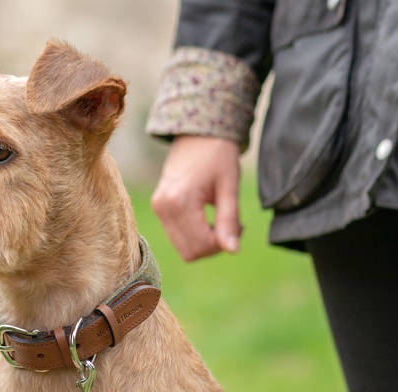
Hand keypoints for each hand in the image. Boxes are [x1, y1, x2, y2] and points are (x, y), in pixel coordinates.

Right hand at [151, 136, 241, 261]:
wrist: (198, 132)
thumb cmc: (218, 154)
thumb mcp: (229, 187)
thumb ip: (229, 220)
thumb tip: (233, 251)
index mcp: (179, 201)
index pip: (202, 246)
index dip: (223, 243)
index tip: (239, 225)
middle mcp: (164, 207)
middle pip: (191, 253)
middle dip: (214, 246)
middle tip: (232, 225)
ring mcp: (159, 208)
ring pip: (184, 249)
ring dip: (206, 243)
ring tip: (220, 221)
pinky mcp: (160, 208)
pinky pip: (179, 238)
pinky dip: (196, 236)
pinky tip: (208, 220)